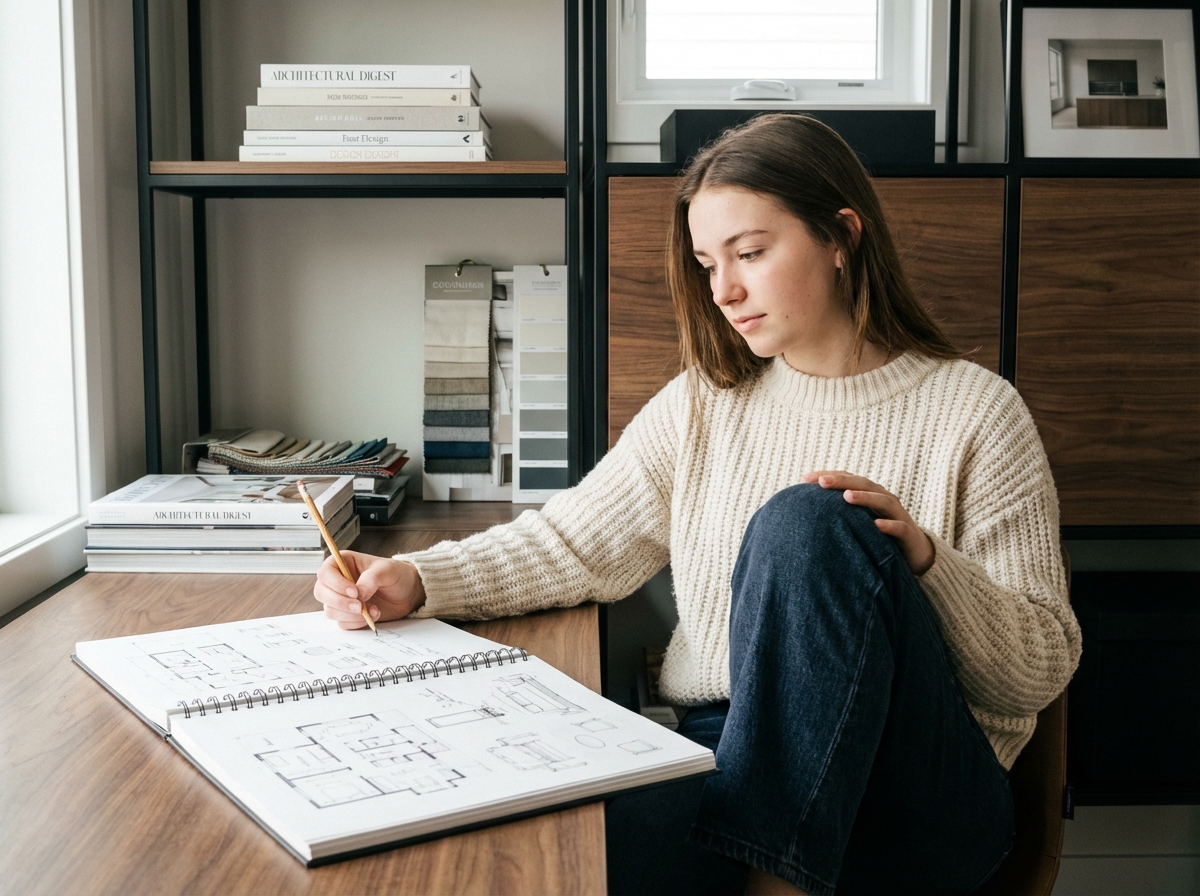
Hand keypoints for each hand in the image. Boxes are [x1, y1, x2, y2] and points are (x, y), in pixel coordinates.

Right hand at [313, 550, 426, 628]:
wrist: (408, 593)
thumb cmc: (397, 575)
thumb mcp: (386, 570)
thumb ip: (371, 579)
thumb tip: (358, 594)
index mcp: (343, 563)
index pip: (325, 572)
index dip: (335, 583)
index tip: (354, 591)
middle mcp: (338, 581)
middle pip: (321, 593)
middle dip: (340, 602)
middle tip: (360, 605)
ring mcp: (342, 599)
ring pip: (330, 610)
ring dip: (351, 614)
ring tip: (373, 609)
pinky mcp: (348, 615)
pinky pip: (343, 623)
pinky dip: (357, 622)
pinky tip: (373, 614)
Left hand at [801, 471, 935, 574]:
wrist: (915, 553)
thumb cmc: (879, 534)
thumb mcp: (857, 521)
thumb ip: (838, 513)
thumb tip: (805, 510)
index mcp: (869, 494)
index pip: (847, 479)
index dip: (827, 476)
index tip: (804, 478)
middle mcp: (884, 499)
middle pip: (863, 485)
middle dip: (841, 482)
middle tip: (821, 482)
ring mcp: (897, 514)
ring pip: (882, 501)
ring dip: (865, 497)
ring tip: (847, 496)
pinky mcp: (908, 533)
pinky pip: (899, 528)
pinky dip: (889, 525)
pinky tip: (876, 525)